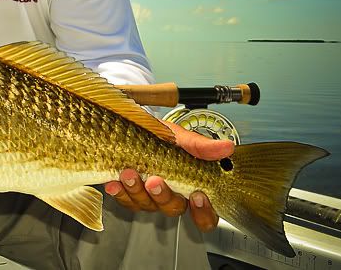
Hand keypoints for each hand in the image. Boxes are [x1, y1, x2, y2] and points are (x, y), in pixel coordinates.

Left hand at [104, 120, 233, 231]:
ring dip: (137, 190)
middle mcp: (171, 196)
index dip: (203, 212)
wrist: (134, 126)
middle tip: (155, 180)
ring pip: (146, 205)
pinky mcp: (128, 193)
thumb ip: (202, 146)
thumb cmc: (162, 135)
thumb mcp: (182, 137)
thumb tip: (227, 148)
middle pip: (173, 209)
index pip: (205, 215)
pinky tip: (113, 182)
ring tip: (129, 173)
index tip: (197, 195)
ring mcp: (148, 196)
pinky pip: (124, 200)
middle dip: (163, 195)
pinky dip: (118, 192)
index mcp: (190, 187)